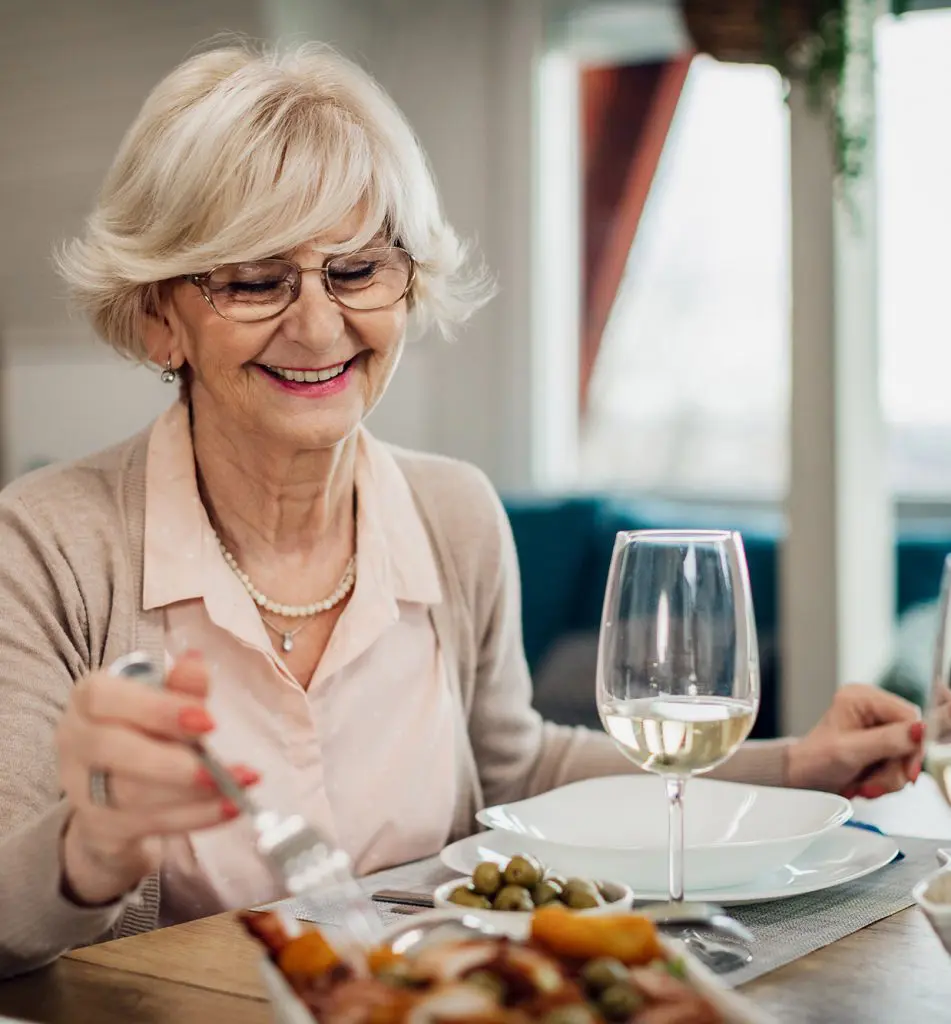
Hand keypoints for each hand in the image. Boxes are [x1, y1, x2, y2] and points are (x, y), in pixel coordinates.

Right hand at [56, 652, 258, 904]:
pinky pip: (151, 823)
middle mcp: (75, 743)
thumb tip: (197, 663)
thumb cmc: (145, 730)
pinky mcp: (101, 828)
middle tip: (223, 767)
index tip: (208, 720)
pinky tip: (232, 806)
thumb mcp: (163, 701)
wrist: (116, 793)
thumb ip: (180, 685)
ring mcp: (82, 790)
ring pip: (134, 794)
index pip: (104, 698)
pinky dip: (198, 816)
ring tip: (241, 784)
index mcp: (87, 700)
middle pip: (114, 752)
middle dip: (174, 762)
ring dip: (196, 793)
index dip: (156, 709)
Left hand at [786, 683, 923, 798]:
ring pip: (906, 754)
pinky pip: (899, 763)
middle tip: (877, 784)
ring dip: (890, 778)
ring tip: (866, 785)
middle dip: (897, 767)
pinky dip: (887, 779)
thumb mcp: (850, 752)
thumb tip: (920, 729)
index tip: (907, 771)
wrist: (803, 778)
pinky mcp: (879, 744)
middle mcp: (871, 707)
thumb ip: (886, 740)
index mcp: (861, 697)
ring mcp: (876, 726)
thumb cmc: (815, 760)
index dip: (913, 746)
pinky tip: (868, 783)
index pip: (908, 716)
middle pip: (910, 737)